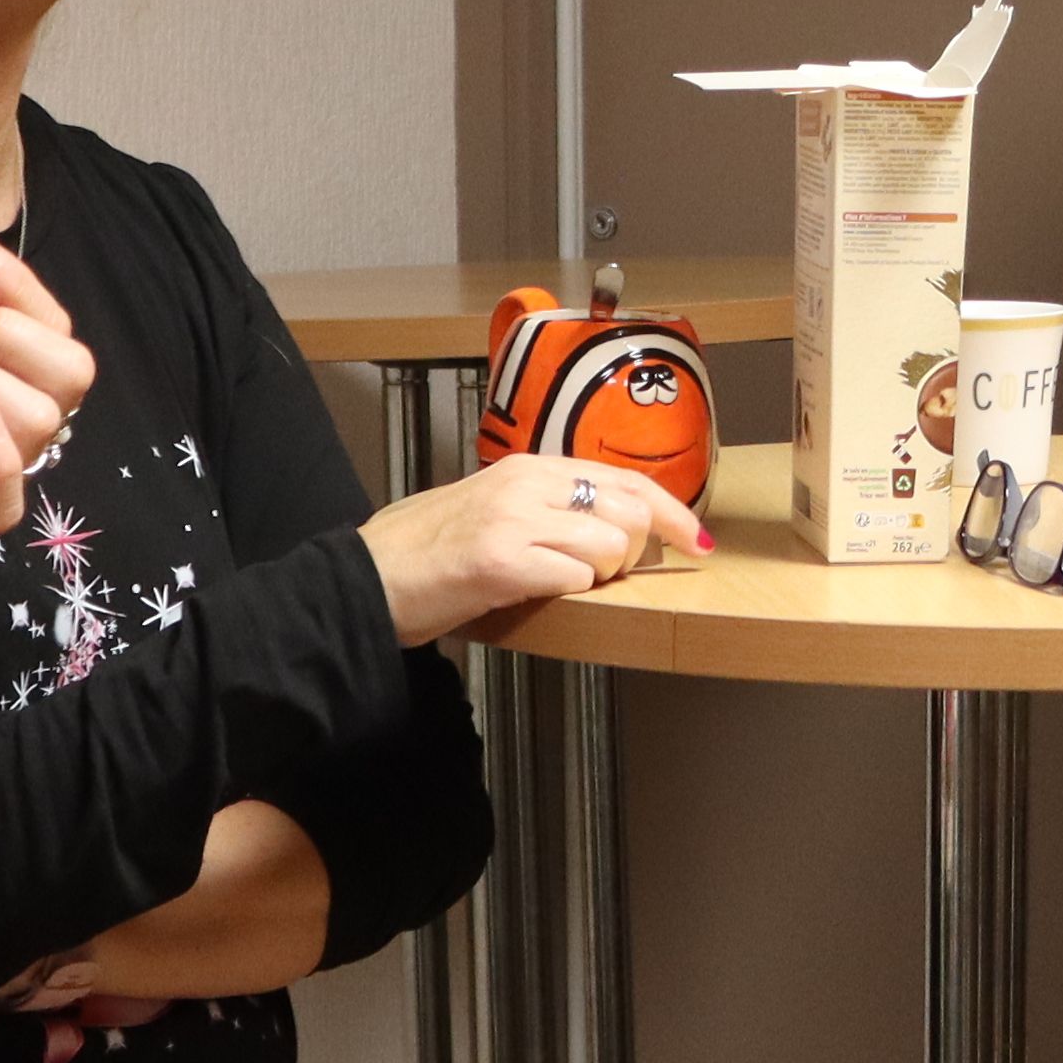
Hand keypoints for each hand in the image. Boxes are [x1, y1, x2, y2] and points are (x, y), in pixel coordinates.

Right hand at [361, 451, 707, 644]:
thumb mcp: (492, 507)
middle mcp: (526, 484)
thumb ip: (547, 508)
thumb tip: (610, 526)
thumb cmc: (424, 551)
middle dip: (633, 555)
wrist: (363, 577)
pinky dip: (569, 595)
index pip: (625, 479)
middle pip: (631, 513)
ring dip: (600, 578)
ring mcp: (513, 520)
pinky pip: (574, 579)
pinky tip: (535, 595)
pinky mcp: (499, 561)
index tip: (698, 540)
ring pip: (611, 548)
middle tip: (601, 575)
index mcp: (528, 468)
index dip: (672, 511)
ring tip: (557, 583)